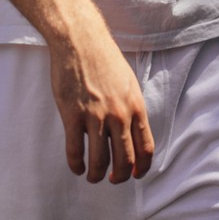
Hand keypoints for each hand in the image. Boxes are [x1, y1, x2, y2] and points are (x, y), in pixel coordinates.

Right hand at [50, 25, 155, 183]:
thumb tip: (130, 133)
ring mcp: (95, 116)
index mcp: (135, 107)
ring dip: (97, 175)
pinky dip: (76, 164)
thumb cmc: (104, 59)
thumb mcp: (128, 83)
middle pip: (125, 159)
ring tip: (93, 177)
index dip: (141, 167)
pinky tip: (77, 167)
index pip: (145, 148)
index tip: (135, 175)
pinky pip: (76, 150)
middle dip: (120, 176)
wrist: (80, 40)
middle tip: (113, 179)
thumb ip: (131, 108)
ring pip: (100, 160)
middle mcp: (119, 115)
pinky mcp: (73, 115)